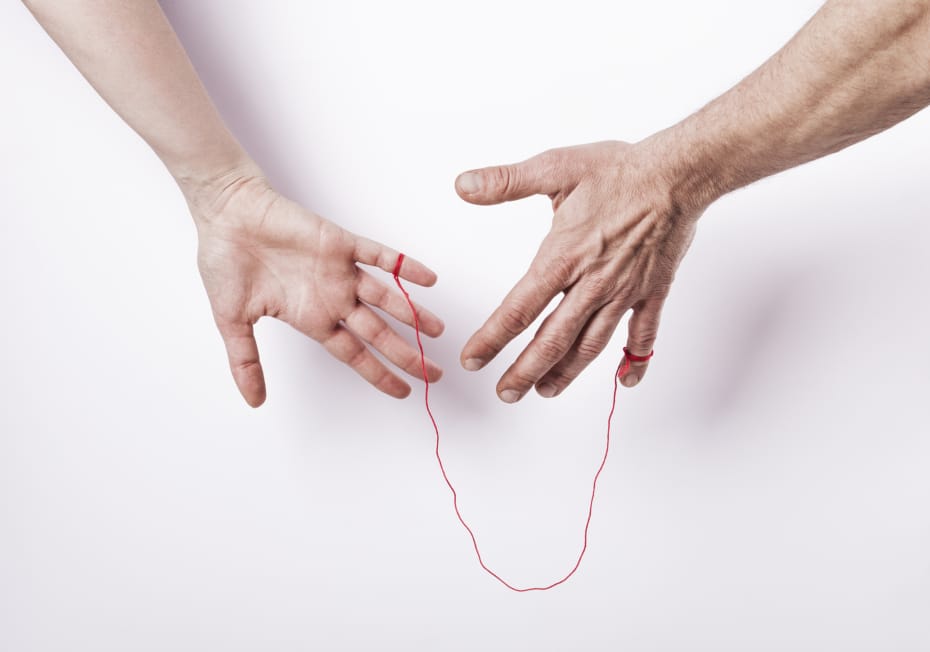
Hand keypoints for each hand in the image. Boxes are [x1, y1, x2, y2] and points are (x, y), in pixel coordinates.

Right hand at [190, 174, 443, 406]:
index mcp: (311, 318)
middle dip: (406, 355)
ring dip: (412, 314)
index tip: (403, 391)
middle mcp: (332, 298)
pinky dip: (403, 266)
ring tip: (438, 331)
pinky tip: (428, 279)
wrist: (226, 215)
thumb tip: (254, 402)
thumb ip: (246, 362)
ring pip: (386, 298)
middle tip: (435, 374)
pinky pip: (380, 256)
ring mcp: (340, 272)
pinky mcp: (341, 243)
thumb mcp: (232, 321)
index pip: (354, 355)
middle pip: (378, 333)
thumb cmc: (226, 262)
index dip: (379, 374)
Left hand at [455, 141, 703, 401]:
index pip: (518, 308)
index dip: (492, 338)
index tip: (472, 360)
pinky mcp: (653, 292)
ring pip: (591, 345)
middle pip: (552, 340)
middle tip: (505, 394)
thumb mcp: (556, 167)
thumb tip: (464, 185)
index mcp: (563, 257)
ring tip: (546, 391)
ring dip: (566, 372)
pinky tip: (625, 382)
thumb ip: (506, 181)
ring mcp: (624, 292)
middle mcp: (592, 283)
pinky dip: (636, 361)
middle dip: (525, 371)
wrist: (680, 173)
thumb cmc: (620, 170)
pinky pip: (645, 335)